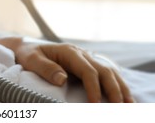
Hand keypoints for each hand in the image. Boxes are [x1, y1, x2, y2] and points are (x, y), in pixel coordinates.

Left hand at [0, 37, 133, 102]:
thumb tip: (63, 79)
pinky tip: (123, 95)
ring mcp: (85, 58)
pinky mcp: (86, 65)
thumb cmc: (28, 54)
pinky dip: (116, 84)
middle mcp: (81, 54)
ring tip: (130, 105)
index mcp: (69, 51)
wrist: (26, 48)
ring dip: (120, 87)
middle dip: (113, 90)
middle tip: (120, 108)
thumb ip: (45, 68)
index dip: (94, 88)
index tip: (95, 104)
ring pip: (108, 71)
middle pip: (103, 71)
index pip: (88, 70)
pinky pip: (105, 73)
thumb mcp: (31, 60)